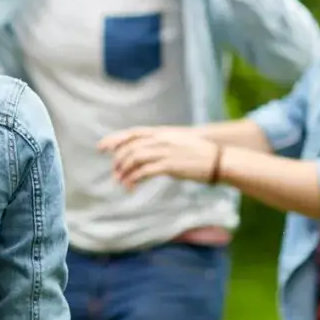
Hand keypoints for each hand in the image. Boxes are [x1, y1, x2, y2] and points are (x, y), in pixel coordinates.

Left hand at [98, 126, 219, 187]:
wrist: (218, 159)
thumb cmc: (198, 152)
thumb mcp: (176, 141)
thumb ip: (158, 143)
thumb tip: (141, 152)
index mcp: (161, 132)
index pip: (131, 133)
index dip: (114, 139)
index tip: (101, 148)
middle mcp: (160, 139)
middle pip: (129, 147)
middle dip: (118, 161)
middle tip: (115, 174)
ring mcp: (165, 151)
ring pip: (134, 159)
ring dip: (124, 171)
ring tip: (120, 182)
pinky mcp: (170, 165)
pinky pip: (144, 171)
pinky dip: (133, 179)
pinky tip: (130, 186)